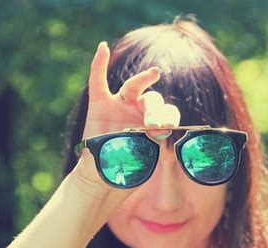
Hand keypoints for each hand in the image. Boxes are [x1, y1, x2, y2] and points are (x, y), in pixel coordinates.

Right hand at [74, 41, 180, 190]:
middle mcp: (138, 111)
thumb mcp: (146, 157)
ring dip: (143, 81)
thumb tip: (162, 128)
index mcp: (153, 123)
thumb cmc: (126, 169)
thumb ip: (153, 142)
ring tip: (154, 74)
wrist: (101, 179)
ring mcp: (118, 106)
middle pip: (152, 99)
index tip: (165, 129)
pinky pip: (98, 81)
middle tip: (154, 124)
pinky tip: (102, 48)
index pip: (168, 112)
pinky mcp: (99, 105)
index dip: (169, 117)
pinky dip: (99, 64)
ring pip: (133, 86)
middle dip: (156, 109)